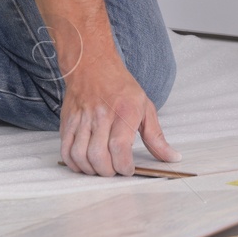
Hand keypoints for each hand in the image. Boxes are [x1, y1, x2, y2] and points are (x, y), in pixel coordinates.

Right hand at [59, 57, 180, 175]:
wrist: (92, 65)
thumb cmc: (121, 87)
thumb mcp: (146, 107)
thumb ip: (156, 137)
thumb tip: (172, 157)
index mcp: (124, 112)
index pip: (119, 147)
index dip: (123, 165)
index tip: (129, 169)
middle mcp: (101, 116)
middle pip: (98, 155)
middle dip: (108, 171)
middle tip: (115, 170)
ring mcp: (82, 119)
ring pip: (80, 155)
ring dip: (91, 169)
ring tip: (101, 168)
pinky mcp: (67, 122)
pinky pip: (65, 150)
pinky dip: (74, 163)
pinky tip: (85, 164)